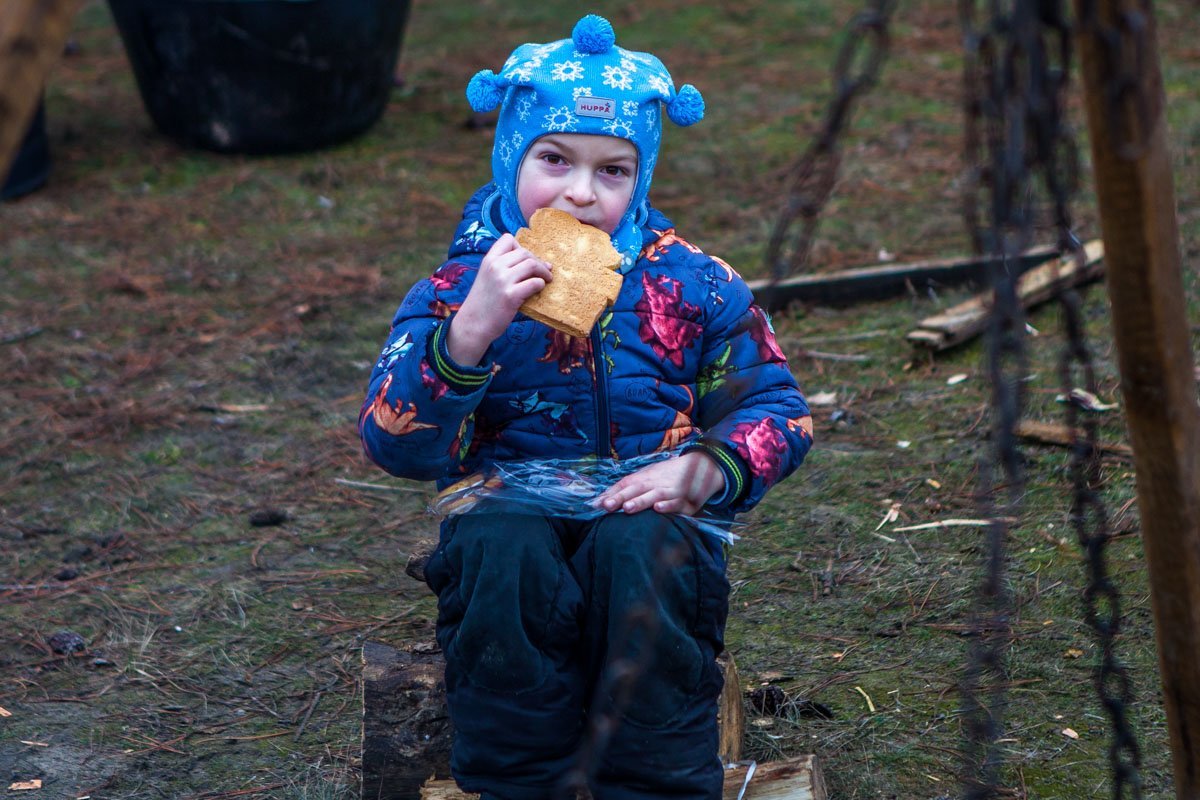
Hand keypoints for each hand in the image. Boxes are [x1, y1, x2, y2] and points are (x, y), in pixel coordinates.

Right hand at [447, 234, 551, 364]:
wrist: (473, 324)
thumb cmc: (483, 303)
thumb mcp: (486, 277)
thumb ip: (501, 267)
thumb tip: (532, 260)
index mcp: (488, 260)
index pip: (507, 239)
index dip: (520, 247)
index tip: (526, 259)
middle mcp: (495, 266)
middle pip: (524, 252)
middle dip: (538, 261)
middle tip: (544, 271)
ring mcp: (503, 280)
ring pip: (532, 265)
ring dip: (544, 271)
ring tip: (547, 279)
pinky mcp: (511, 296)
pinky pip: (534, 283)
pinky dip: (540, 285)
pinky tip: (539, 289)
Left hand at [596, 451, 725, 515]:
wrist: (701, 466)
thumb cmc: (668, 475)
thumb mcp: (648, 476)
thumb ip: (627, 487)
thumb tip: (602, 499)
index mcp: (646, 477)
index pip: (626, 484)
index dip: (612, 493)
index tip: (597, 503)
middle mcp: (657, 483)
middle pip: (637, 489)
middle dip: (621, 498)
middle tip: (607, 506)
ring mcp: (671, 491)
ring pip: (655, 495)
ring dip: (641, 501)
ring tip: (628, 507)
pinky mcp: (686, 501)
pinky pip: (677, 504)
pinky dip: (668, 506)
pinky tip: (659, 508)